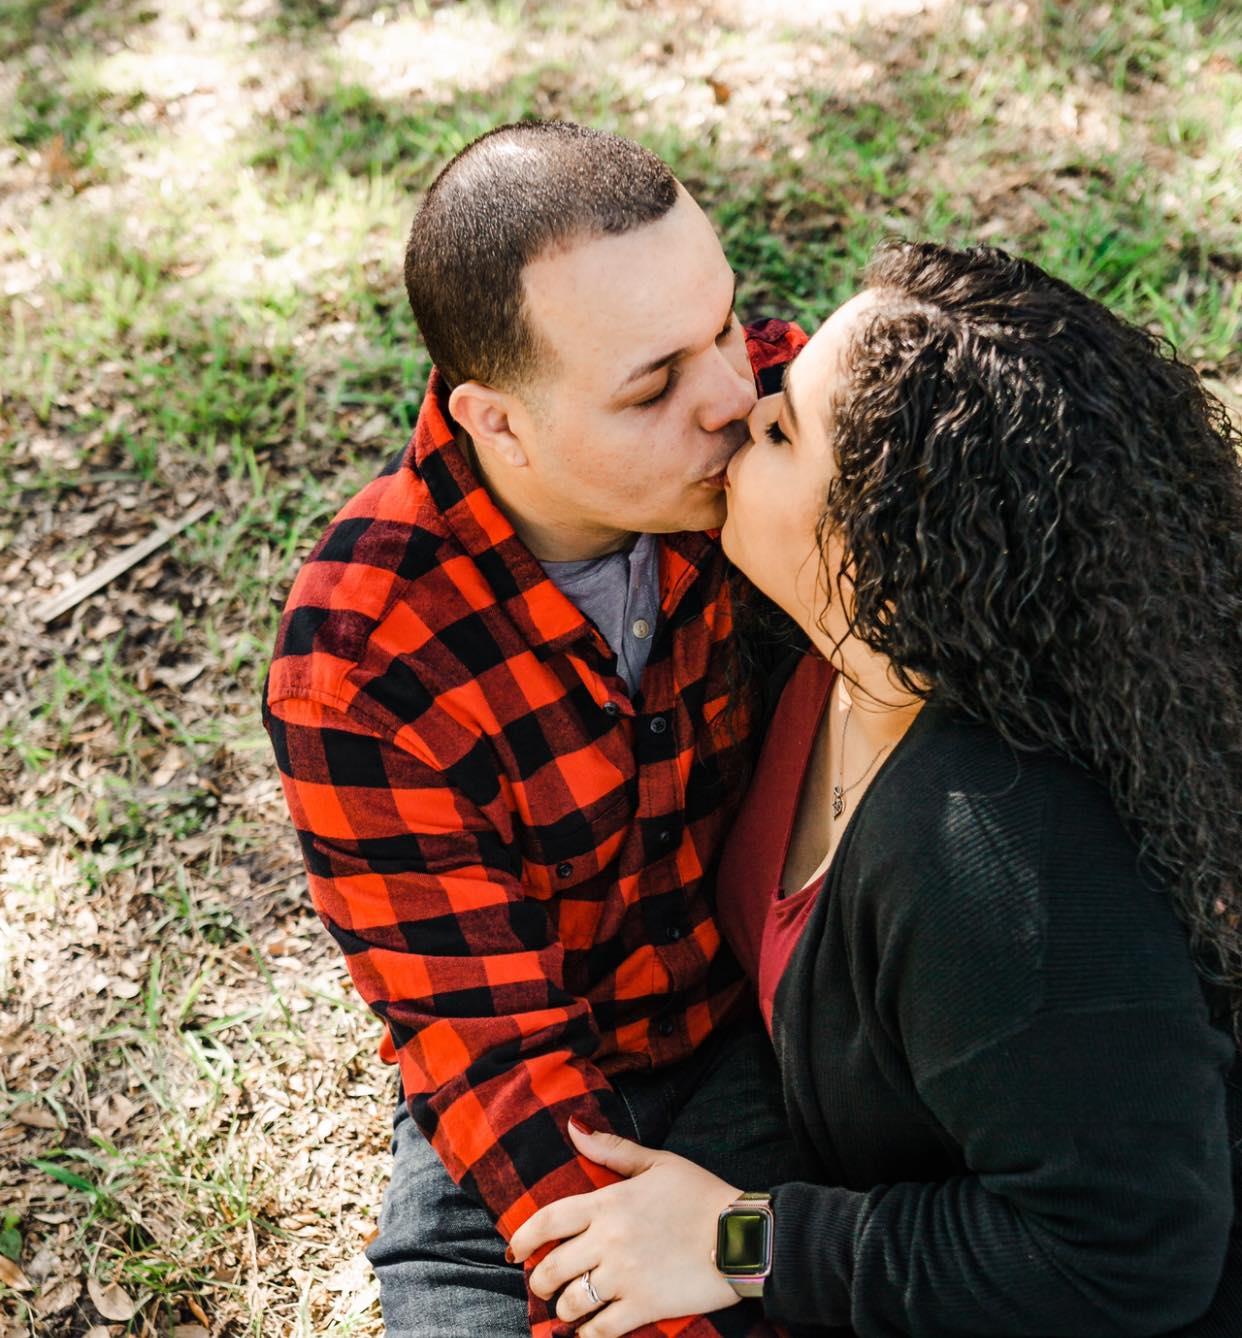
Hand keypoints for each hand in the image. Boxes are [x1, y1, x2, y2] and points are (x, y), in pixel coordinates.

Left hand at [508, 1119, 742, 1336]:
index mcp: (608, 1202)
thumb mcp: (657, 1162)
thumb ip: (611, 1150)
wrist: (741, 1234)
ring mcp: (624, 1275)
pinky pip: (600, 1330)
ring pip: (572, 1303)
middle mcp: (609, 1239)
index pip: (549, 1220)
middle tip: (542, 1286)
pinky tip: (588, 1331)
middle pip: (552, 1268)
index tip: (513, 1251)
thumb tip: (574, 1128)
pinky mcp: (643, 1306)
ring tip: (567, 1310)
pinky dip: (588, 1335)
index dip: (523, 1238)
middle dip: (539, 1282)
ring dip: (563, 1310)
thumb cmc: (700, 1194)